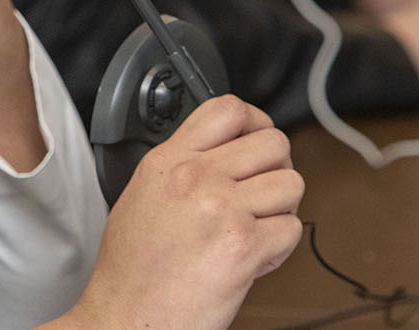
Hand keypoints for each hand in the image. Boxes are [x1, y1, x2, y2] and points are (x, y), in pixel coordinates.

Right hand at [50, 96, 303, 329]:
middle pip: (273, 143)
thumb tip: (224, 157)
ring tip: (254, 230)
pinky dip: (280, 248)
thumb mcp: (142, 197)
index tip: (258, 137)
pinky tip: (252, 258)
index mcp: (169, 162)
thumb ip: (182, 169)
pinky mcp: (243, 246)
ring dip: (281, 210)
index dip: (257, 120)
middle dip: (276, 170)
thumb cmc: (131, 273)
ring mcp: (221, 209)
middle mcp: (195, 178)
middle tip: (261, 195)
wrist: (127, 319)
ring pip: (291, 184)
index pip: (228, 109)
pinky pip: (292, 229)